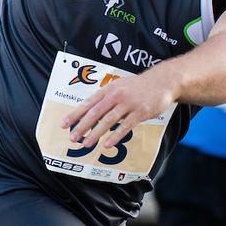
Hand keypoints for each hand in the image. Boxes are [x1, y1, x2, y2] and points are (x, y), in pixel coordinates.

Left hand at [60, 65, 177, 149]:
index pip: (88, 103)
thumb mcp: (119, 86)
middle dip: (82, 126)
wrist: (162, 81)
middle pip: (95, 112)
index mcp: (108, 89)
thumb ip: (106, 98)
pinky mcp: (140, 111)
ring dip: (95, 133)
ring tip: (86, 143)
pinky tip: (108, 144)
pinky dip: (116, 136)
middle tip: (72, 138)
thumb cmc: (138, 87)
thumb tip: (90, 113)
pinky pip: (126, 125)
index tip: (64, 124)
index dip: (75, 114)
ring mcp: (128, 103)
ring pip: (108, 120)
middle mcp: (116, 95)